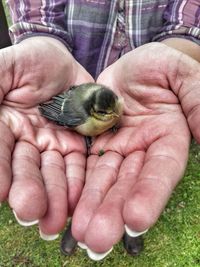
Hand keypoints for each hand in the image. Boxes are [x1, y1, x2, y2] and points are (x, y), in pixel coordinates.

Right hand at [0, 36, 93, 236]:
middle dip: (29, 190)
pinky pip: (78, 164)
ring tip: (56, 219)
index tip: (2, 192)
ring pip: (53, 172)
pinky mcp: (76, 143)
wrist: (59, 60)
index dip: (0, 169)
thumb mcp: (2, 69)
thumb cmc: (27, 61)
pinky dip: (78, 181)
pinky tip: (78, 199)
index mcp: (3, 127)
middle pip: (27, 168)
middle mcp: (26, 142)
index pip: (0, 151)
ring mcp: (52, 144)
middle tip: (32, 212)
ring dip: (55, 195)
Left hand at [71, 43, 192, 254]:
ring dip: (93, 206)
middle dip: (113, 212)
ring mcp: (118, 149)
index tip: (135, 220)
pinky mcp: (97, 144)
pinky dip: (78, 187)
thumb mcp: (180, 75)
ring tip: (79, 234)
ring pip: (105, 180)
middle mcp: (143, 150)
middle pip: (129, 184)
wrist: (131, 66)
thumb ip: (195, 102)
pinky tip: (69, 207)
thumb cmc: (159, 66)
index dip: (150, 194)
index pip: (161, 171)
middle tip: (97, 241)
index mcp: (168, 138)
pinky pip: (87, 166)